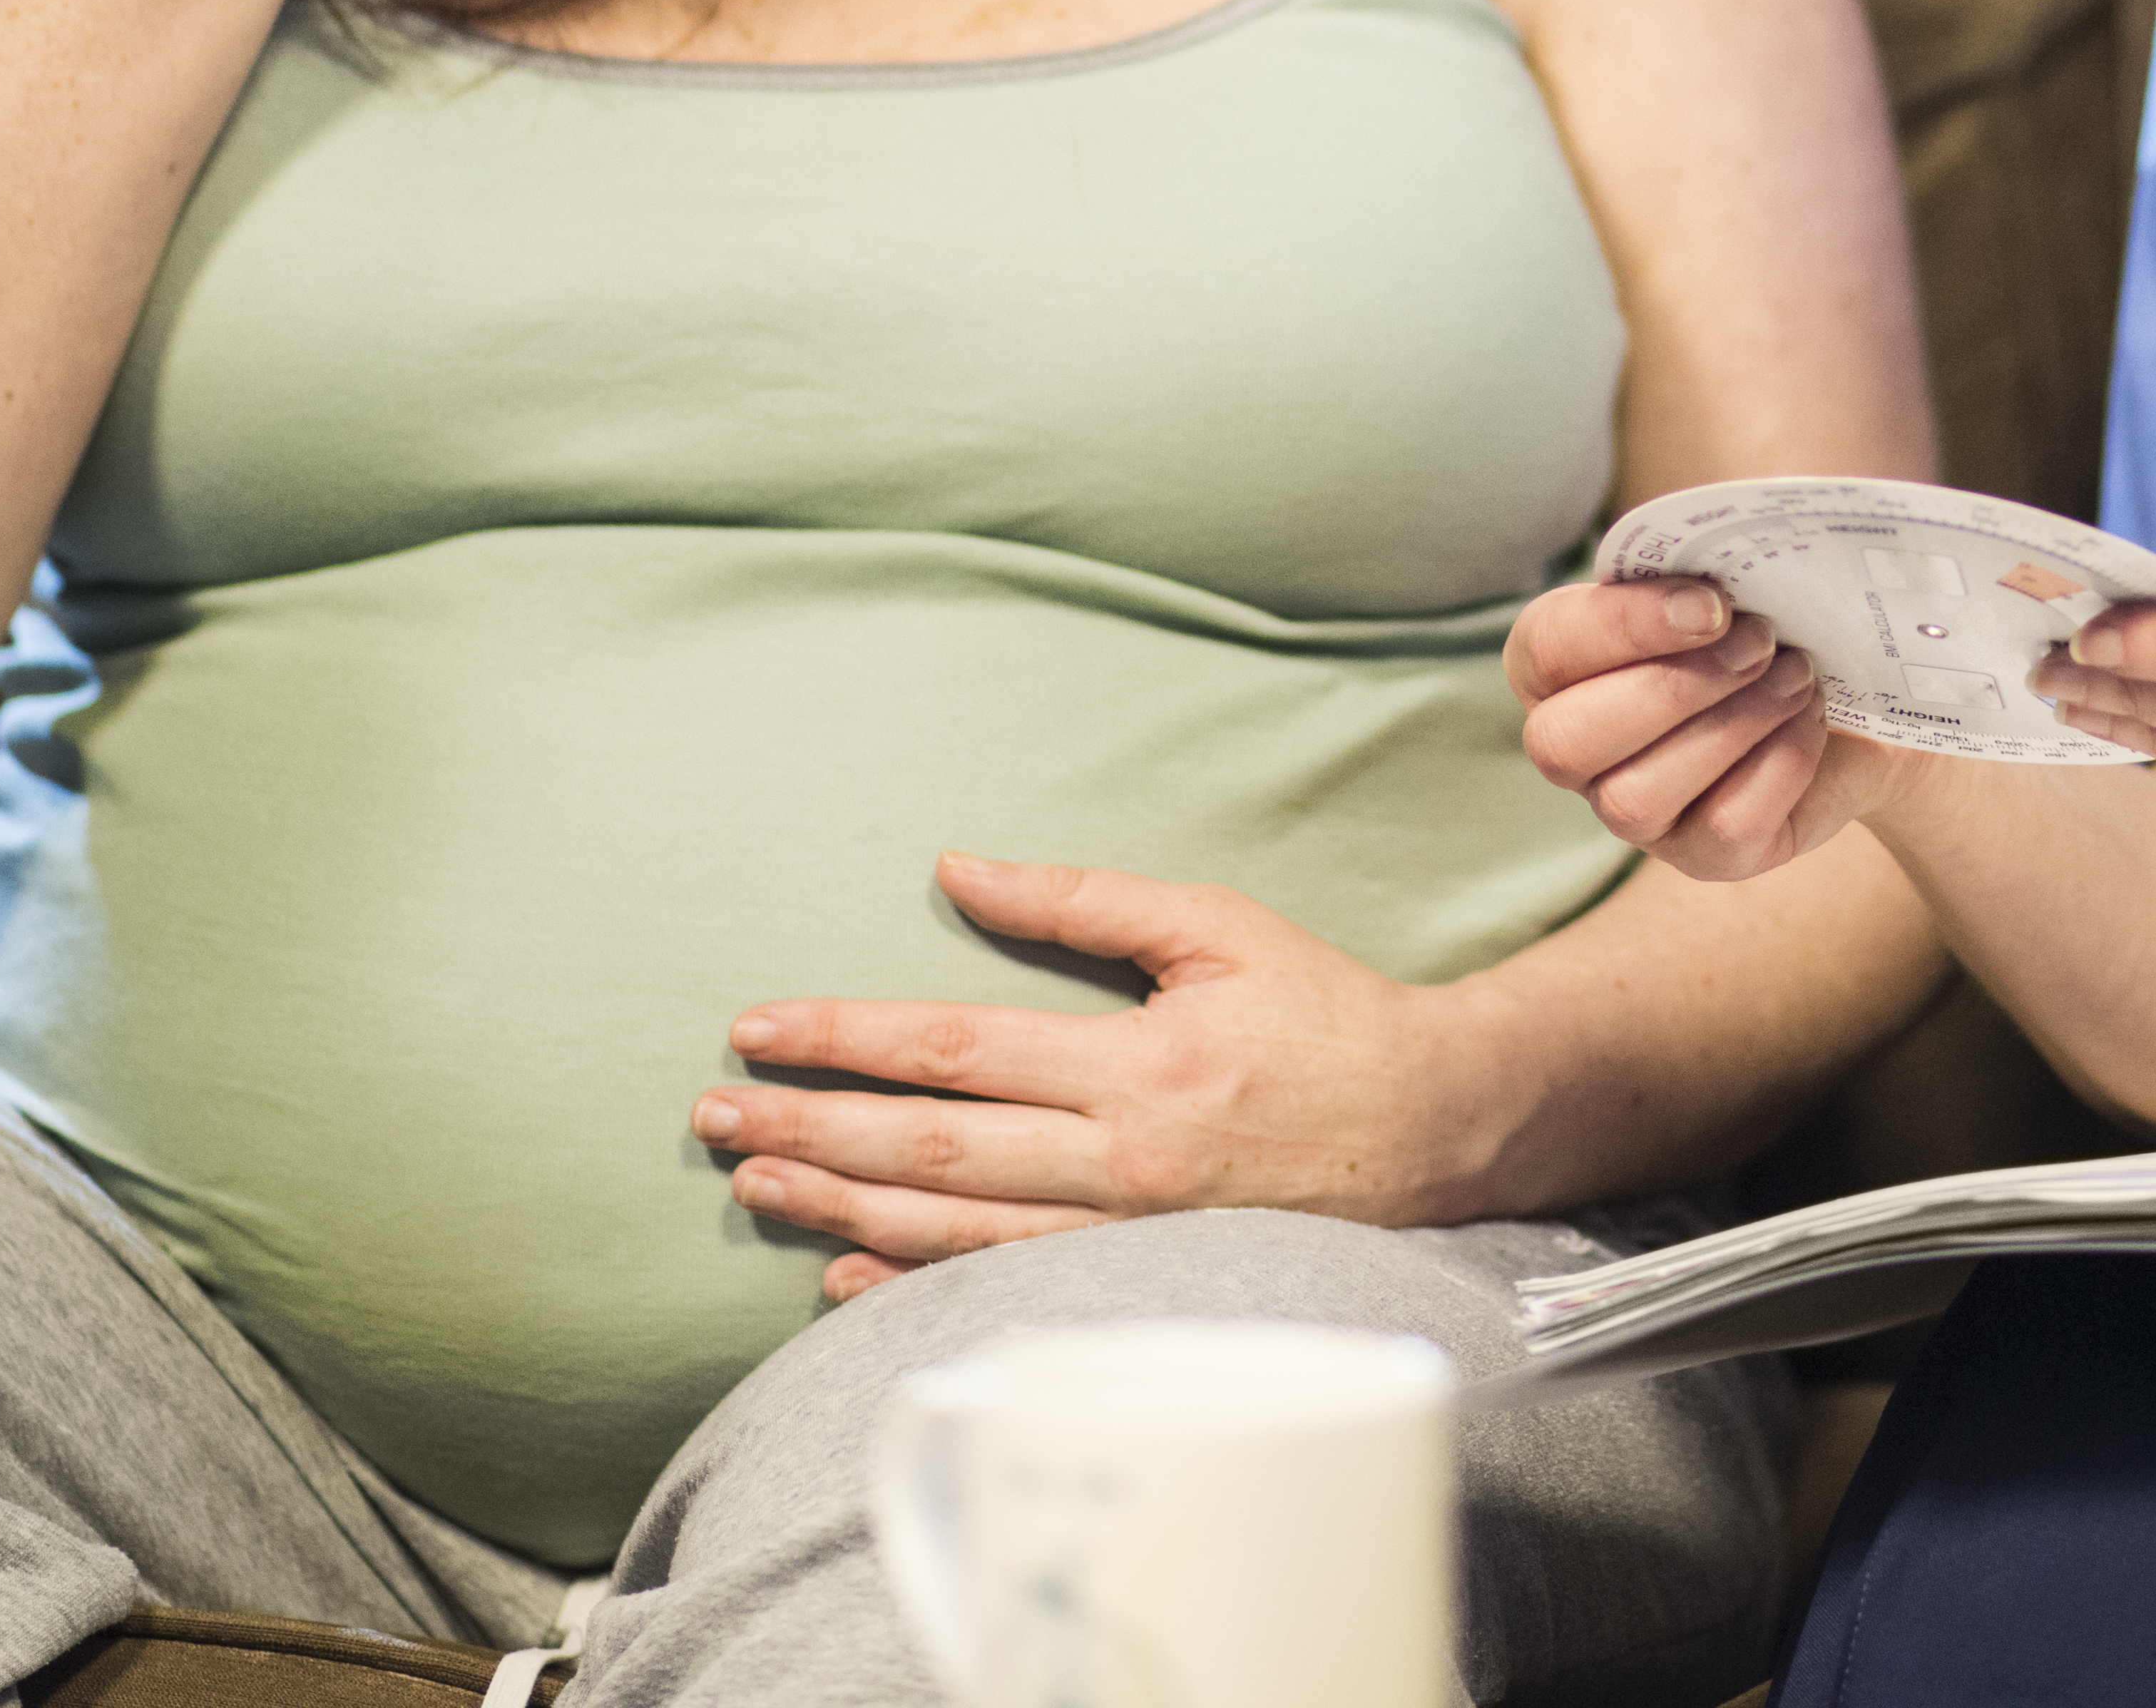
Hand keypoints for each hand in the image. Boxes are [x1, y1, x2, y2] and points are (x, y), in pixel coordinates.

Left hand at [690, 854, 1514, 1302]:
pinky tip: (843, 1272)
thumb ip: (1084, 900)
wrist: (1437, 1128)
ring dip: (841, 1205)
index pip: (955, 1049)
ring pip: (954, 1231)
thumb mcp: (1217, 925)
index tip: (759, 1027)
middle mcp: (1122, 1160)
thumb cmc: (1324, 1015)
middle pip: (932, 1151)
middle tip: (717, 1118)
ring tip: (756, 1180)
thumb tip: (960, 867)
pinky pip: (1006, 1287)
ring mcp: (1129, 1234)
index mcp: (1138, 1063)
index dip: (845, 1037)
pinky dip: (915, 1284)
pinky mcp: (1139, 1278)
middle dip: (812, 1130)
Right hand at [1508, 576, 1909, 881]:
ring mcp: (1634, 814)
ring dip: (1732, 724)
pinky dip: (1779, 763)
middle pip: (1566, 743)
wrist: (1852, 686)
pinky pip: (1724, 826)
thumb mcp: (1733, 569)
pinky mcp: (1703, 856)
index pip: (1546, 649)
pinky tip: (1808, 717)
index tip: (1713, 601)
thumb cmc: (1768, 613)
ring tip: (1797, 674)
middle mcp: (1577, 749)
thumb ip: (1709, 551)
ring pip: (1637, 798)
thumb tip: (1733, 563)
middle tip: (1758, 640)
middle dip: (1671, 688)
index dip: (1624, 625)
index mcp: (1557, 664)